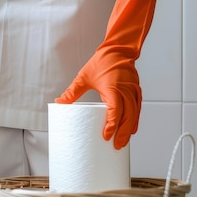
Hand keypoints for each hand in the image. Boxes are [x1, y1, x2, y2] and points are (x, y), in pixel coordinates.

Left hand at [55, 0, 157, 148]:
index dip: (112, 125)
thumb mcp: (83, 77)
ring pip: (135, 114)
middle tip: (117, 146)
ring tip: (124, 142)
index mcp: (114, 89)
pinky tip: (131, 129)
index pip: (115, 111)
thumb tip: (58, 103)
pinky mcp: (136, 91)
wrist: (118, 49)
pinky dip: (135, 120)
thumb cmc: (102, 62)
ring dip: (130, 129)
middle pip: (128, 117)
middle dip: (123, 133)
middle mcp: (126, 91)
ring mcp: (133, 92)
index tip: (106, 136)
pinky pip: (138, 109)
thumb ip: (72, 91)